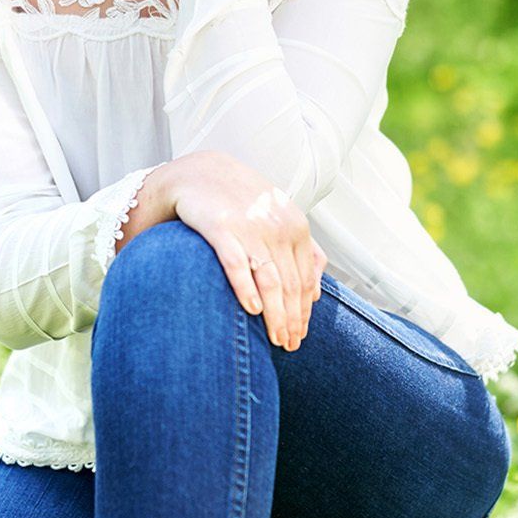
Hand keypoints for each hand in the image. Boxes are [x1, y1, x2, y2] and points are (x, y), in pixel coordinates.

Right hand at [164, 151, 327, 350]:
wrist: (201, 172)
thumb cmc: (242, 201)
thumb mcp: (280, 219)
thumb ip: (303, 251)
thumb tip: (316, 293)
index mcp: (295, 227)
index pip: (304, 280)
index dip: (303, 312)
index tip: (300, 335)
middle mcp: (277, 227)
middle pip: (290, 285)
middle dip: (292, 320)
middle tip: (289, 345)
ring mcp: (250, 227)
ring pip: (270, 280)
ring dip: (275, 314)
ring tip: (275, 339)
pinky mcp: (220, 227)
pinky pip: (237, 263)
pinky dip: (246, 288)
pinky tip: (252, 310)